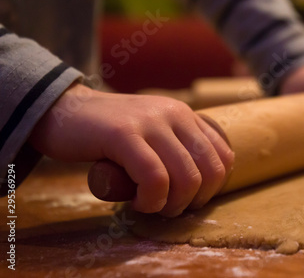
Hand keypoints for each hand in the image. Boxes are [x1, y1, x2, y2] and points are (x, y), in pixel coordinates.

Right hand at [28, 83, 233, 215]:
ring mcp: (150, 122)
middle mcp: (175, 114)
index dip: (212, 188)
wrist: (65, 110)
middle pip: (210, 172)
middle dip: (193, 201)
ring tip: (150, 205)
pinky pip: (155, 178)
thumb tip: (202, 185)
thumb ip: (177, 148)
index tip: (187, 197)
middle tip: (167, 207)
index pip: (224, 157)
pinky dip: (151, 200)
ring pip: (186, 178)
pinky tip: (137, 202)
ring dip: (171, 205)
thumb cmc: (111, 132)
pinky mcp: (123, 134)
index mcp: (185, 115)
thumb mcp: (154, 133)